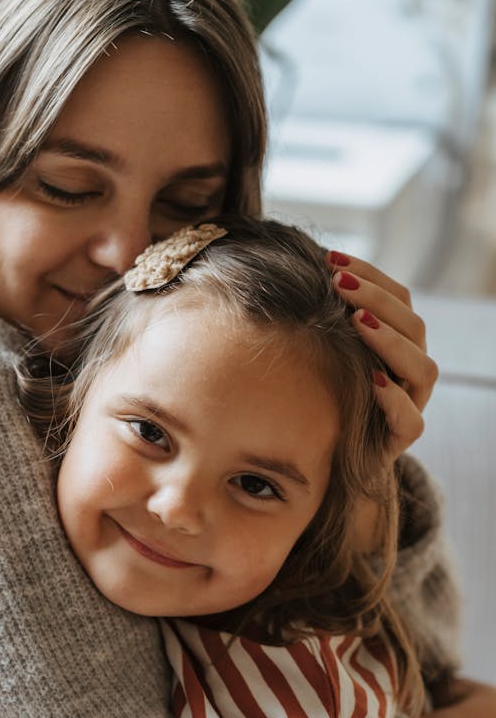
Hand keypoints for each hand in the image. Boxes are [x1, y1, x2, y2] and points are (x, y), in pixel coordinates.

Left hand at [327, 251, 437, 460]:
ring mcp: (409, 405)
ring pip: (422, 369)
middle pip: (414, 326)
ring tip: (356, 321)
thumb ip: (319, 320)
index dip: (370, 276)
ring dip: (390, 340)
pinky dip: (393, 399)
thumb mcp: (317, 353)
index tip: (331, 259)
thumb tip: (294, 272)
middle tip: (338, 282)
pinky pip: (411, 421)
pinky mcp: (399, 440)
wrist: (323, 459)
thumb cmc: (316, 397)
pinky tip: (371, 380)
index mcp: (396, 344)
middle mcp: (409, 372)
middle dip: (377, 299)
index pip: (399, 299)